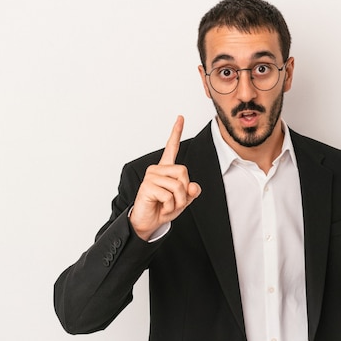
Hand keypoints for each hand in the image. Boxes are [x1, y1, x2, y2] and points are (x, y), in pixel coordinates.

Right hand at [129, 115, 201, 239]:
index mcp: (166, 169)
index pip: (171, 148)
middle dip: (185, 191)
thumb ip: (191, 192)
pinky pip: (169, 195)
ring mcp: (151, 177)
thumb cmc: (163, 208)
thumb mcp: (183, 200)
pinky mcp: (147, 186)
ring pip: (178, 185)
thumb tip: (193, 186)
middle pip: (183, 172)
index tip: (180, 117)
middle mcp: (157, 170)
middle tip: (175, 201)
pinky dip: (170, 206)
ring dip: (178, 201)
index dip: (176, 132)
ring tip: (167, 206)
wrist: (148, 222)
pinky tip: (161, 207)